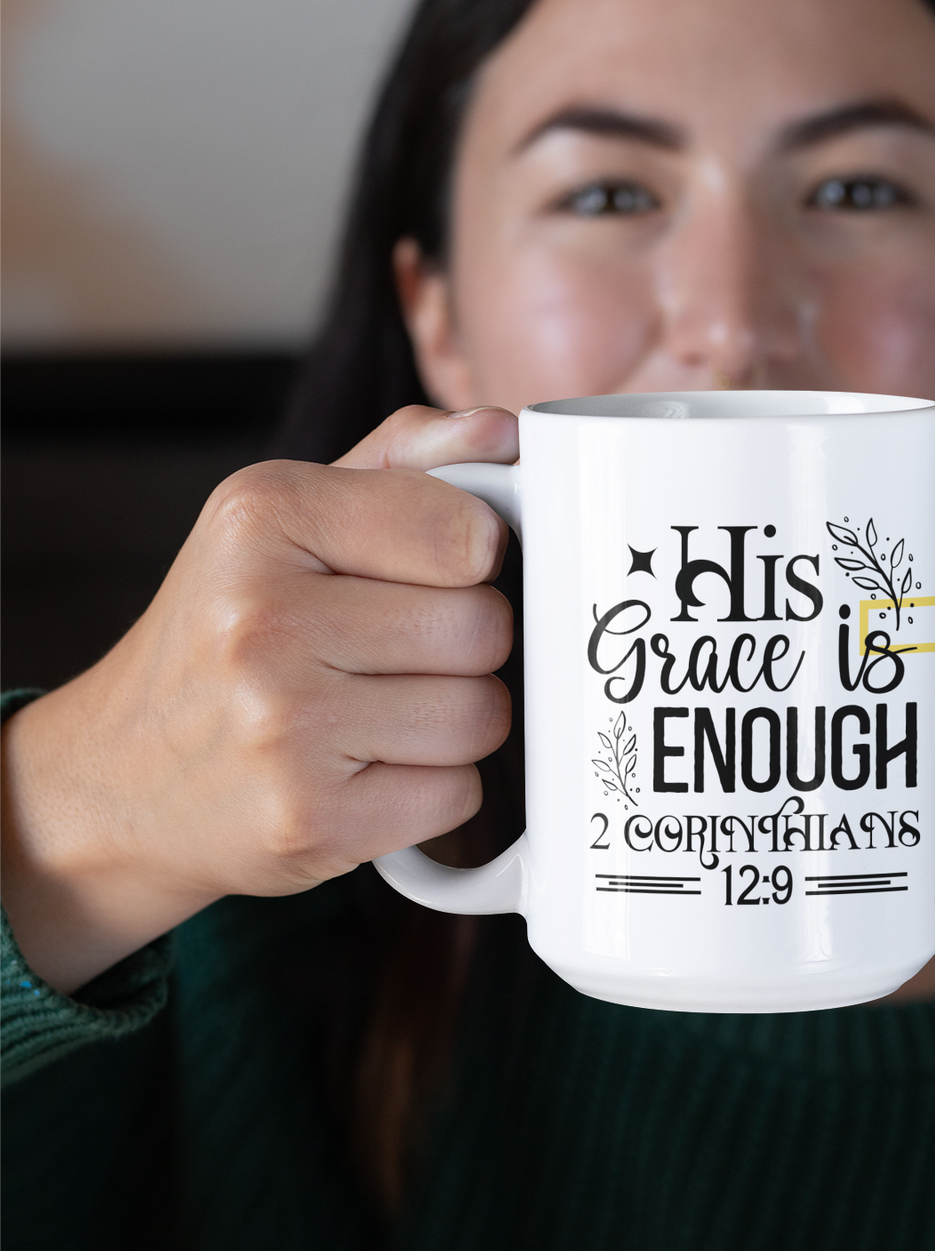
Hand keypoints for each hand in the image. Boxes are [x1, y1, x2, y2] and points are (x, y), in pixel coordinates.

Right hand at [0, 406, 518, 993]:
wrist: (116, 775)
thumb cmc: (223, 634)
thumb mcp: (284, 519)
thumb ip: (402, 463)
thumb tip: (502, 431)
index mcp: (263, 516)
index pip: (465, 533)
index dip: (475, 558)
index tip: (437, 571)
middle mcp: (263, 617)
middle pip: (482, 628)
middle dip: (462, 645)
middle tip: (393, 654)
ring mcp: (284, 727)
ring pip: (481, 716)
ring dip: (453, 721)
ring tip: (378, 713)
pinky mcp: (311, 819)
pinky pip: (457, 794)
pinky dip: (431, 789)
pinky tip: (366, 769)